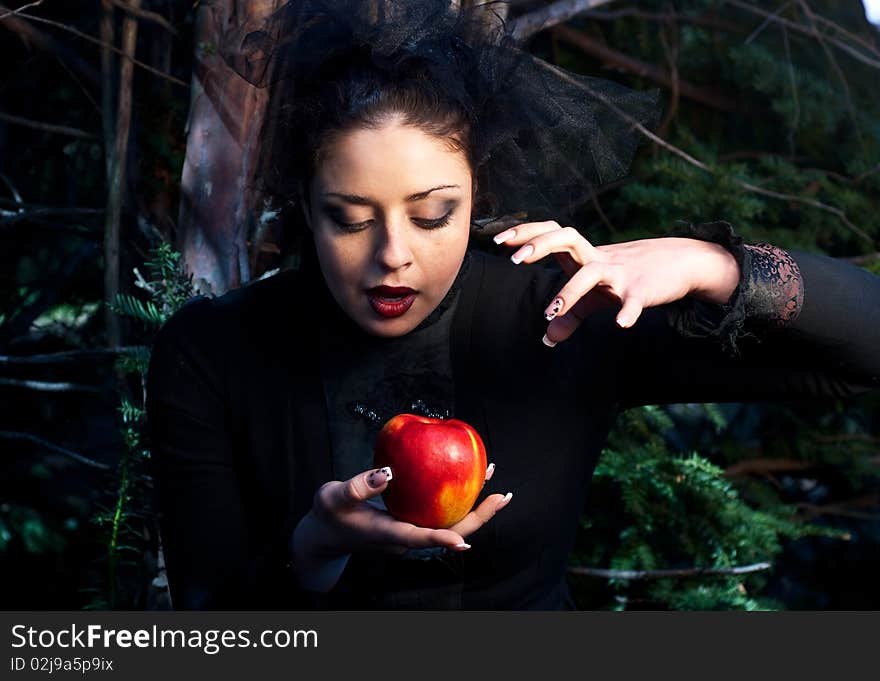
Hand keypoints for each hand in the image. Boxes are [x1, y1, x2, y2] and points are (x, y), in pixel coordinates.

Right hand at [291, 463, 510, 591]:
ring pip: (450, 520)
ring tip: (492, 475)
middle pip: (450, 531)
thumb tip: (388, 473)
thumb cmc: (328, 514)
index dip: (441, 539)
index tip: (464, 541)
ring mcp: (412, 530)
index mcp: (389, 534)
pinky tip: (464, 473)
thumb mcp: (334, 496)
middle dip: (479, 515)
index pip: (419, 539)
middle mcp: (407, 536)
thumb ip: (359, 486)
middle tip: (503, 495)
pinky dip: (457, 494)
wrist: (325, 534)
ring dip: (474, 503)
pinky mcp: (412, 521)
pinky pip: (441, 510)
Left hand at [493, 220, 739, 344]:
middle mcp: (598, 258)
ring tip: (551, 311)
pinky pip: (634, 300)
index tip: (498, 239)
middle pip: (567, 238)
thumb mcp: (597, 296)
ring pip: (592, 272)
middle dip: (540, 246)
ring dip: (571, 290)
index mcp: (584, 256)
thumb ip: (571, 314)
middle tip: (514, 261)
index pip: (551, 233)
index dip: (526, 232)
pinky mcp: (644, 289)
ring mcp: (621, 273)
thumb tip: (547, 338)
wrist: (682, 262)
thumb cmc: (631, 275)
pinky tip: (621, 325)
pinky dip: (628, 312)